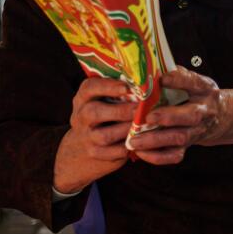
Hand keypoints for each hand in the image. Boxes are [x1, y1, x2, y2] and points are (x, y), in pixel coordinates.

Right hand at [53, 77, 136, 193]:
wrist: (82, 147)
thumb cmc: (104, 117)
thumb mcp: (103, 101)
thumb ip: (119, 93)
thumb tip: (151, 80)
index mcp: (83, 99)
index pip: (89, 88)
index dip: (107, 86)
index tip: (127, 87)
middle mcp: (81, 116)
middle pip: (94, 112)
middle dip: (120, 110)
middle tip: (141, 108)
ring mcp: (87, 137)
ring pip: (105, 135)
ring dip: (126, 130)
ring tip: (145, 125)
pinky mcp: (96, 153)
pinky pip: (114, 151)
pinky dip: (130, 147)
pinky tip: (143, 141)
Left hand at [127, 68, 232, 164]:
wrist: (220, 116)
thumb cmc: (198, 95)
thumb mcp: (193, 80)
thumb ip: (175, 75)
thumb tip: (148, 68)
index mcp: (204, 89)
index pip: (192, 82)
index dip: (178, 80)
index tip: (161, 79)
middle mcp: (204, 110)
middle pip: (191, 116)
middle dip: (169, 117)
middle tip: (147, 117)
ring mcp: (198, 130)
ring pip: (180, 138)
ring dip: (156, 140)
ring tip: (133, 140)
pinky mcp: (190, 144)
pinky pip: (175, 155)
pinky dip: (157, 157)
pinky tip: (141, 152)